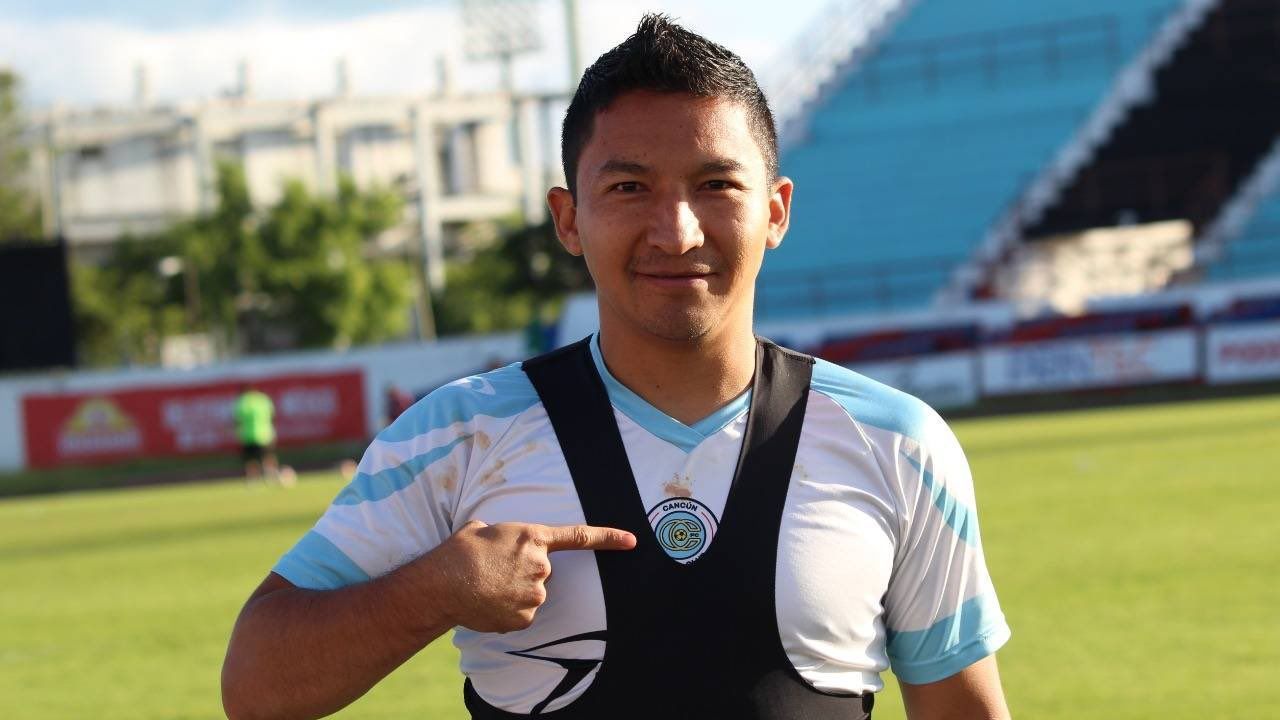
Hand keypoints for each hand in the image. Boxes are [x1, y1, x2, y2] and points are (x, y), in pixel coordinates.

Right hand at [431, 521, 635, 632]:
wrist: (443, 584)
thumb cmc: (459, 552)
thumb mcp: (482, 528)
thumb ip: (504, 535)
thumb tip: (499, 545)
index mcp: (533, 537)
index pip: (580, 536)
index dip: (609, 538)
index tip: (632, 541)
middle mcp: (541, 565)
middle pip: (543, 571)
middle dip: (524, 572)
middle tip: (495, 571)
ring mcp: (536, 593)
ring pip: (532, 594)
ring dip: (514, 592)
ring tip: (487, 587)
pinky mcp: (526, 617)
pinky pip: (522, 614)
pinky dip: (507, 611)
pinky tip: (488, 603)